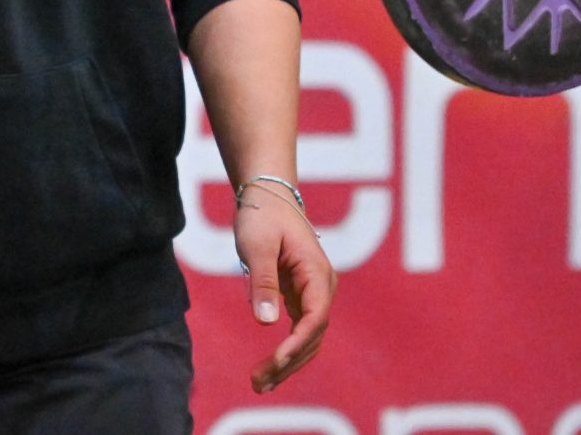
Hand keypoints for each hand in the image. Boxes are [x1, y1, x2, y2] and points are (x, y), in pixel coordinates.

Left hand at [234, 181, 335, 392]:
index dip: (297, 343)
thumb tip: (265, 322)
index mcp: (318, 273)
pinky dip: (285, 351)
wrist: (268, 195)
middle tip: (257, 383)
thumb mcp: (257, 245)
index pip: (315, 318)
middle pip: (313, 336)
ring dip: (287, 363)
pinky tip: (268, 369)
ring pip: (308, 339)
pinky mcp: (302, 297)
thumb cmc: (263, 215)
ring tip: (259, 384)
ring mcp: (314, 294)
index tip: (276, 360)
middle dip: (288, 363)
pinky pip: (299, 331)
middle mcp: (323, 287)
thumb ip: (262, 282)